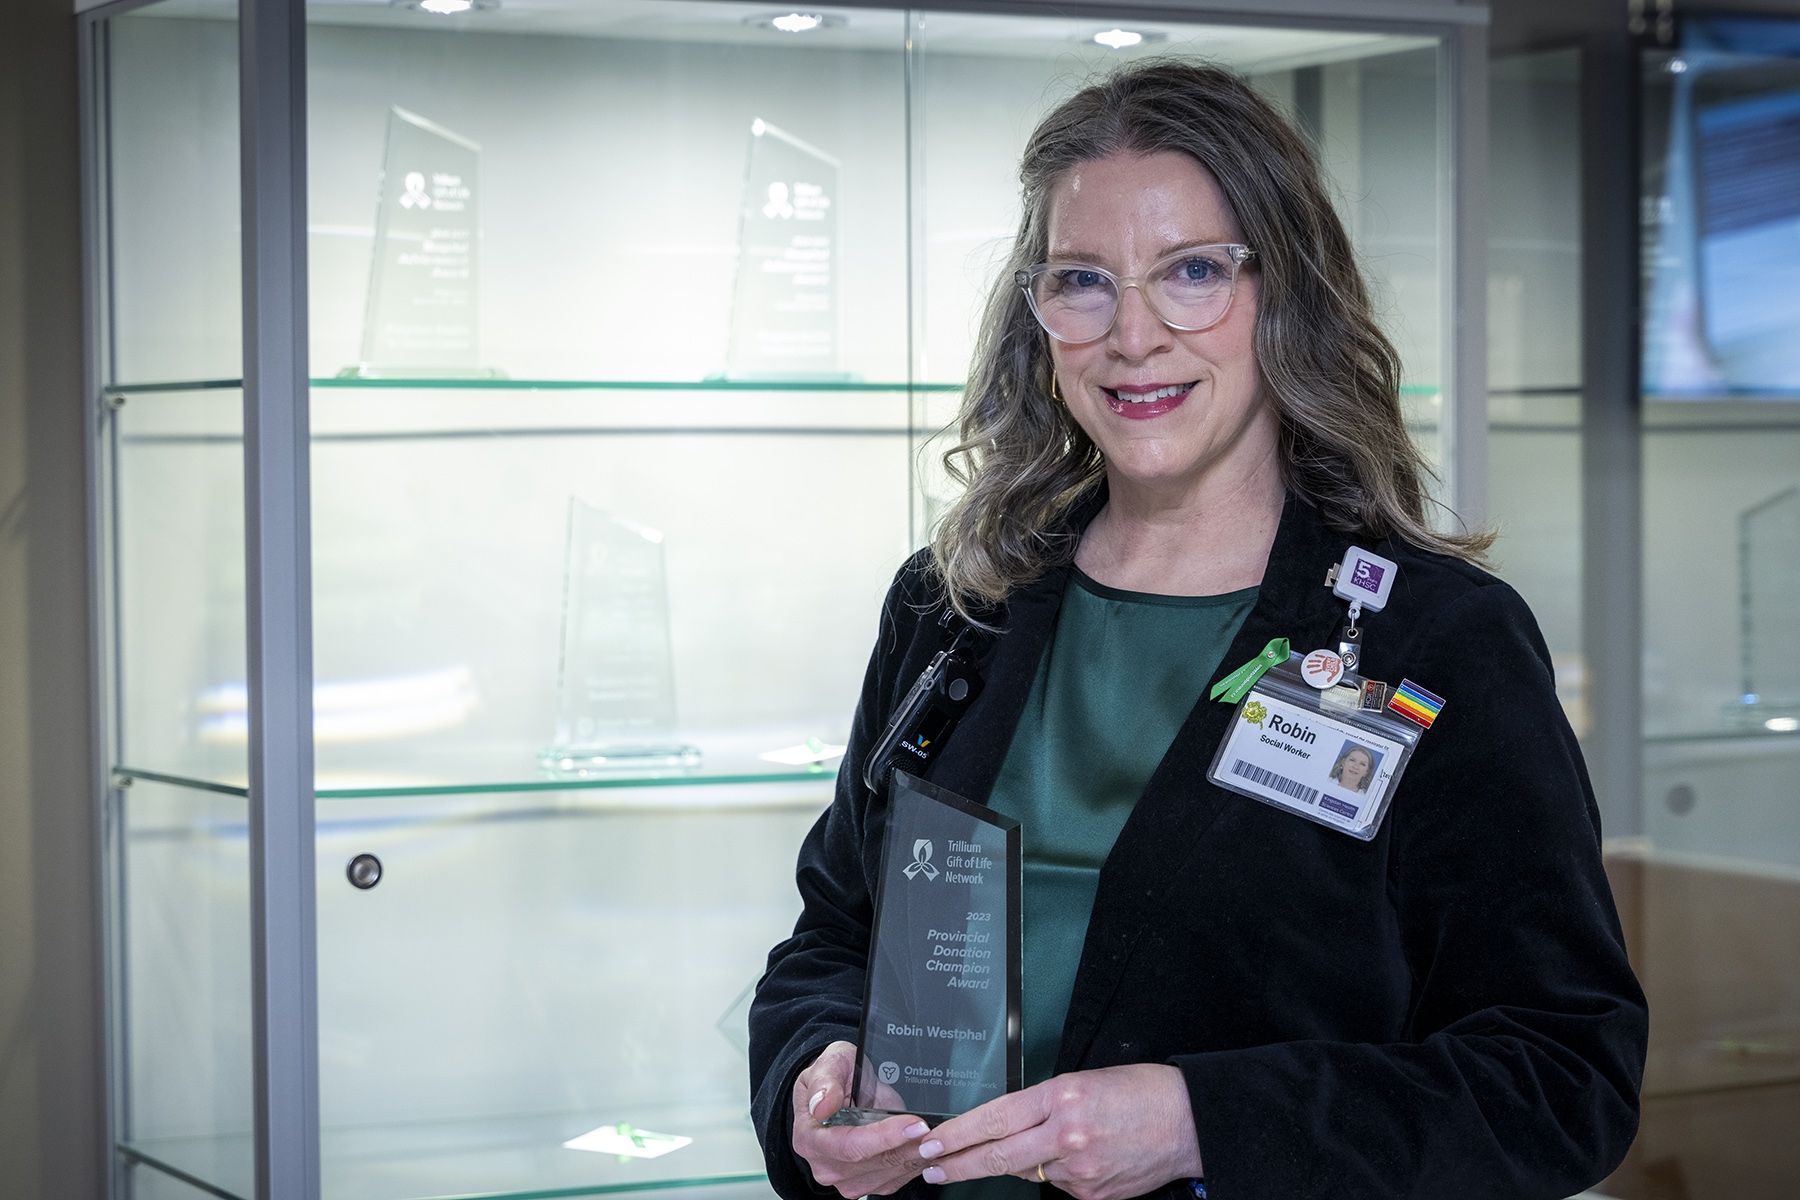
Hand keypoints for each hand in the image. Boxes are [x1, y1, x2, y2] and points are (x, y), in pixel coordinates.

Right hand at [790, 1040, 930, 1196]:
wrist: (843, 1089)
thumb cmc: (836, 1076)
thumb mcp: (830, 1062)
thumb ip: (824, 1080)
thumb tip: (822, 1105)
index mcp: (809, 1138)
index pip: (850, 1145)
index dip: (884, 1137)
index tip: (914, 1124)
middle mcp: (826, 1165)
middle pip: (874, 1163)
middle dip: (909, 1146)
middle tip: (936, 1132)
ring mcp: (846, 1179)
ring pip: (889, 1174)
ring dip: (917, 1156)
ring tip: (938, 1137)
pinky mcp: (868, 1184)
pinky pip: (896, 1180)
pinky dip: (916, 1163)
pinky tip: (928, 1147)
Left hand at [915, 1064, 1202, 1199]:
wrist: (1187, 1123)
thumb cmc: (1138, 1092)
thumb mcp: (1083, 1082)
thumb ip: (1043, 1108)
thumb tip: (1010, 1130)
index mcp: (1060, 1097)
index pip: (995, 1118)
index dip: (958, 1133)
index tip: (932, 1141)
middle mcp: (1065, 1135)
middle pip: (998, 1155)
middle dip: (959, 1163)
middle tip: (931, 1166)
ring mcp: (1078, 1170)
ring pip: (1028, 1170)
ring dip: (1023, 1161)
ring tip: (1052, 1143)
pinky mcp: (1090, 1194)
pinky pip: (1058, 1184)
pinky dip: (1058, 1172)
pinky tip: (1083, 1156)